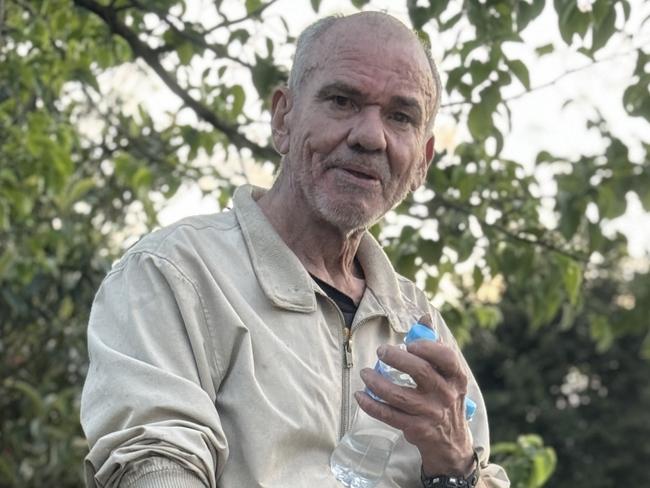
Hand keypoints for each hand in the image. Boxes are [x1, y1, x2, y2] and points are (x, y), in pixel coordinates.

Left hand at [355, 335, 473, 476]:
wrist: (451, 442)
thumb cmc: (445, 396)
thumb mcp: (448, 374)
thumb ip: (435, 345)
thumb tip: (424, 318)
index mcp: (456, 377)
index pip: (446, 357)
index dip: (427, 347)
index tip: (409, 343)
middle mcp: (446, 395)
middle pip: (421, 372)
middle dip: (397, 358)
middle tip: (380, 351)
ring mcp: (431, 413)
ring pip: (399, 396)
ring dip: (377, 383)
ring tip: (365, 373)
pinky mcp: (416, 429)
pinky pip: (389, 415)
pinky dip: (371, 404)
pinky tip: (360, 395)